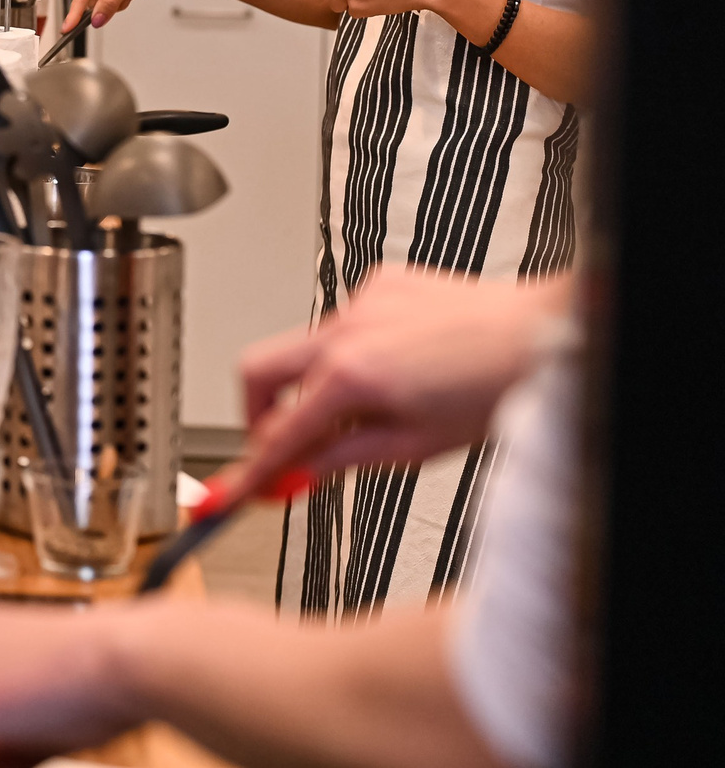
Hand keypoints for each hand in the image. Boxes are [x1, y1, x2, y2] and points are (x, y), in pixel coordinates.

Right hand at [224, 266, 568, 496]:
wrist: (539, 333)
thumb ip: (345, 457)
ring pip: (302, 347)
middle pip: (256, 372)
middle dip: (255, 413)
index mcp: (351, 376)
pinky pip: (341, 322)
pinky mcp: (379, 285)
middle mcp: (344, 331)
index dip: (253, 468)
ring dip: (315, 383)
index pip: (279, 433)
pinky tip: (393, 366)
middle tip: (275, 444)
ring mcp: (359, 302)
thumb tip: (304, 470)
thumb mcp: (416, 446)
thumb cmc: (494, 388)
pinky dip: (352, 351)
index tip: (235, 490)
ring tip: (363, 407)